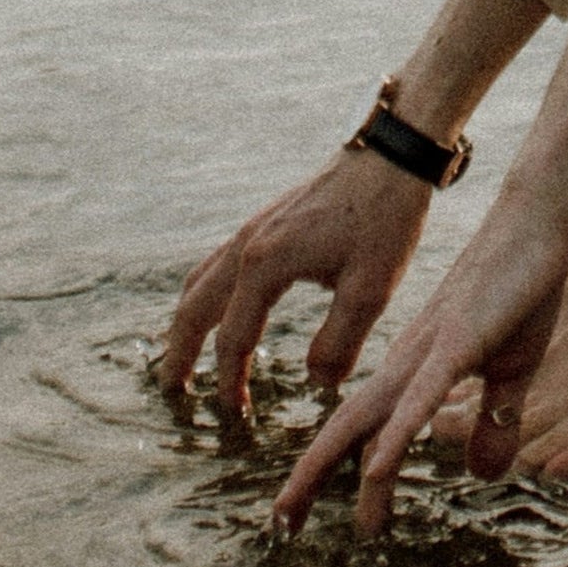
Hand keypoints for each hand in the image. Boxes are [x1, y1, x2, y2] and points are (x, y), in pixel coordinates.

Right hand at [161, 149, 429, 414]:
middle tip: (173, 390)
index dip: (230, 380)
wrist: (394, 154)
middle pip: (194, 307)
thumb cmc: (385, 218)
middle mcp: (247, 244)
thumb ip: (340, 342)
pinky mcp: (269, 218)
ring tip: (185, 353)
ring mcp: (254, 227)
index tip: (236, 412)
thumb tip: (317, 383)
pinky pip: (218, 262)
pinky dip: (207, 293)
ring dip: (188, 320)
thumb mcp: (371, 289)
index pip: (234, 338)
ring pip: (200, 280)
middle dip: (180, 351)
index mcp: (265, 265)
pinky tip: (222, 305)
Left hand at [272, 198, 567, 535]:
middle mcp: (408, 364)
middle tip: (278, 527)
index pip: (360, 428)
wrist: (534, 220)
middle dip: (308, 479)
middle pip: (345, 428)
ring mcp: (431, 352)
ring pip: (370, 418)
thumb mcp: (513, 372)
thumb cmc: (522, 289)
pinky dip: (396, 435)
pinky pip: (423, 396)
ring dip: (330, 466)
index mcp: (415, 369)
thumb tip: (482, 476)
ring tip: (294, 512)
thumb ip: (496, 422)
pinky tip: (376, 471)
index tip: (298, 514)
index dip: (327, 470)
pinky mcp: (462, 342)